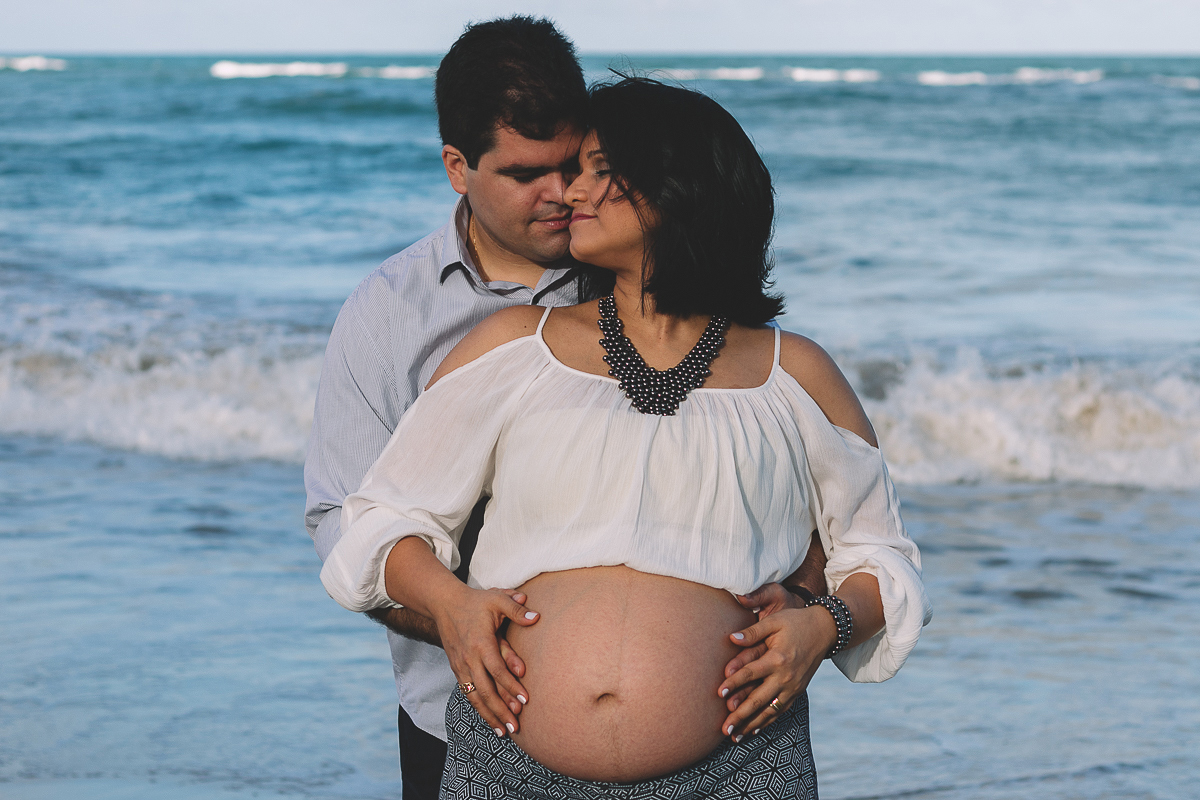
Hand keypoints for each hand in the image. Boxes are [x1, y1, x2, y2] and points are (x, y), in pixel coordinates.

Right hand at [431, 584, 540, 736]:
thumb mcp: (497, 599)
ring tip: (503, 732)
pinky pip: (467, 693)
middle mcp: (469, 658)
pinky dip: (478, 708)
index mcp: (481, 643)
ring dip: (489, 715)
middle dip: (501, 710)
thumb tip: (536, 617)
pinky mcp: (456, 669)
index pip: (497, 670)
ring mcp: (460, 666)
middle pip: (485, 690)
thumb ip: (516, 609)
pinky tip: (488, 719)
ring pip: (475, 696)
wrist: (444, 604)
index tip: (526, 700)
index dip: (511, 686)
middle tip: (516, 726)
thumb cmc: (475, 602)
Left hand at [717, 604, 836, 740]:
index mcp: (778, 658)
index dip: (733, 684)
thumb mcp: (774, 622)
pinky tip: (754, 729)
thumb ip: (753, 631)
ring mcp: (793, 687)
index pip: (750, 674)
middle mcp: (786, 677)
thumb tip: (732, 638)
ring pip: (769, 711)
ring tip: (735, 737)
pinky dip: (767, 721)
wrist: (825, 630)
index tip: (718, 694)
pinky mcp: (797, 692)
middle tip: (724, 728)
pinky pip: (780, 710)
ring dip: (751, 724)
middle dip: (740, 715)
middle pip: (758, 700)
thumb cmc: (795, 622)